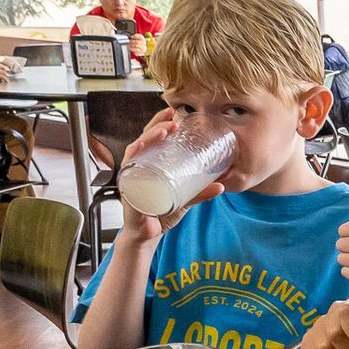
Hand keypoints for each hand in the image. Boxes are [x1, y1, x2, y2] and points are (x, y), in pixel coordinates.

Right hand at [0, 56, 9, 81]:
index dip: (0, 66)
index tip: (3, 68)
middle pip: (2, 67)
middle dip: (5, 70)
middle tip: (8, 72)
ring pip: (4, 72)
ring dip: (6, 76)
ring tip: (7, 78)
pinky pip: (4, 77)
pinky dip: (6, 79)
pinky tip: (7, 81)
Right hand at [111, 109, 225, 246]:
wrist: (147, 235)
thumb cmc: (161, 212)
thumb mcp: (185, 200)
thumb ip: (201, 193)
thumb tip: (221, 185)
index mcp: (150, 164)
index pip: (153, 139)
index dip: (161, 123)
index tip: (175, 114)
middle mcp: (138, 166)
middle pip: (143, 139)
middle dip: (156, 126)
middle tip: (173, 120)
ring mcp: (130, 176)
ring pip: (135, 150)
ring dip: (148, 137)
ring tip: (164, 131)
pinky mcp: (127, 188)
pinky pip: (127, 168)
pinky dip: (133, 157)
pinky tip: (139, 148)